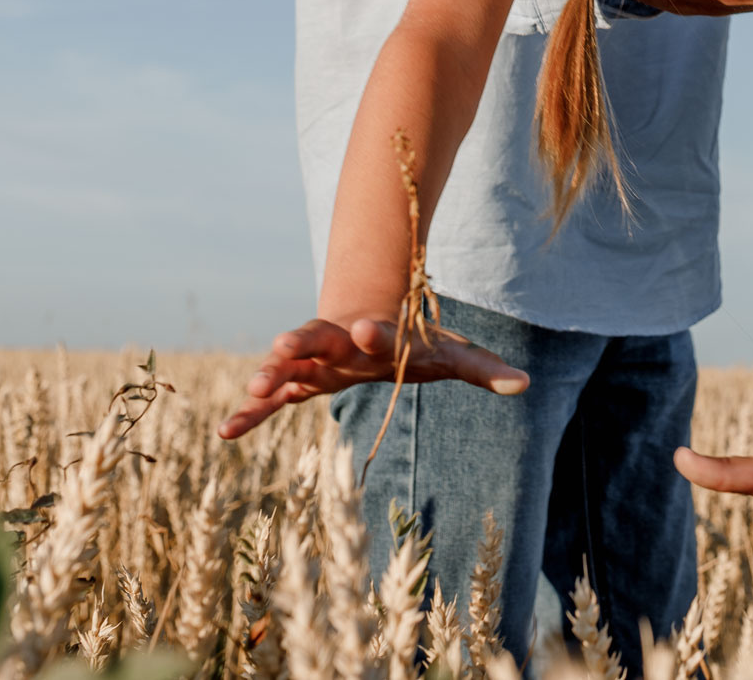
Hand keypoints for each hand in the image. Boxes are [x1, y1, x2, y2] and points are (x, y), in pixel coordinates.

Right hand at [217, 317, 528, 439]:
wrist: (370, 321)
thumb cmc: (412, 343)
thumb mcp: (449, 355)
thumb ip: (483, 368)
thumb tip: (527, 383)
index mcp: (378, 336)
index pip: (379, 333)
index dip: (375, 332)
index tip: (367, 327)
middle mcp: (341, 345)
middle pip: (320, 339)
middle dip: (304, 342)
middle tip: (283, 343)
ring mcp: (316, 362)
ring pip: (290, 365)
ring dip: (272, 374)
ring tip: (253, 387)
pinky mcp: (300, 384)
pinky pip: (273, 400)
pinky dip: (252, 415)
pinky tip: (226, 432)